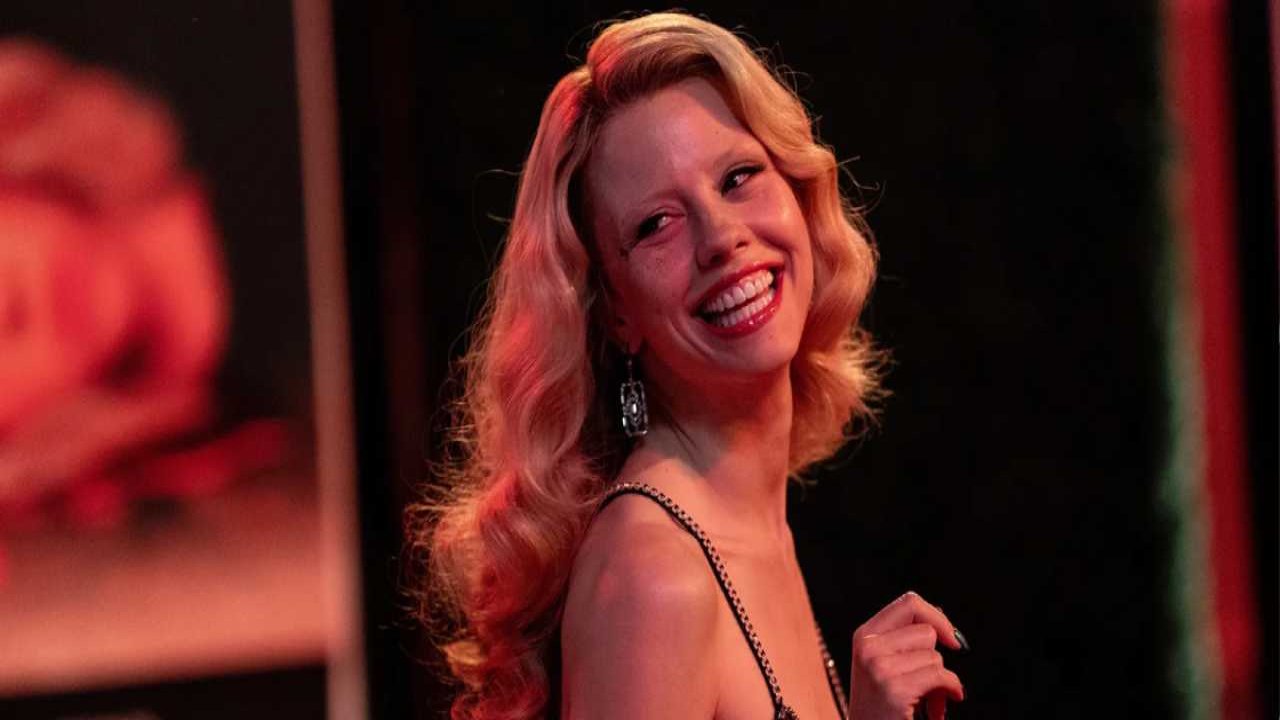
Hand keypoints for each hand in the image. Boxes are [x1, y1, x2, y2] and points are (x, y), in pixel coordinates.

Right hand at [848, 591, 965, 719]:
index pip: (909, 603)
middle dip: (936, 660)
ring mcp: (879, 666)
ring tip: (928, 701)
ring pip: (935, 657)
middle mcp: (868, 646)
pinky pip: (941, 677)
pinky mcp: (894, 688)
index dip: (937, 617)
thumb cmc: (882, 709)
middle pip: (926, 632)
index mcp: (865, 635)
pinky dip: (950, 691)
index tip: (952, 639)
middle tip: (930, 684)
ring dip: (940, 681)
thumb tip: (947, 630)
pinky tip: (939, 708)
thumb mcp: (884, 667)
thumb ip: (906, 643)